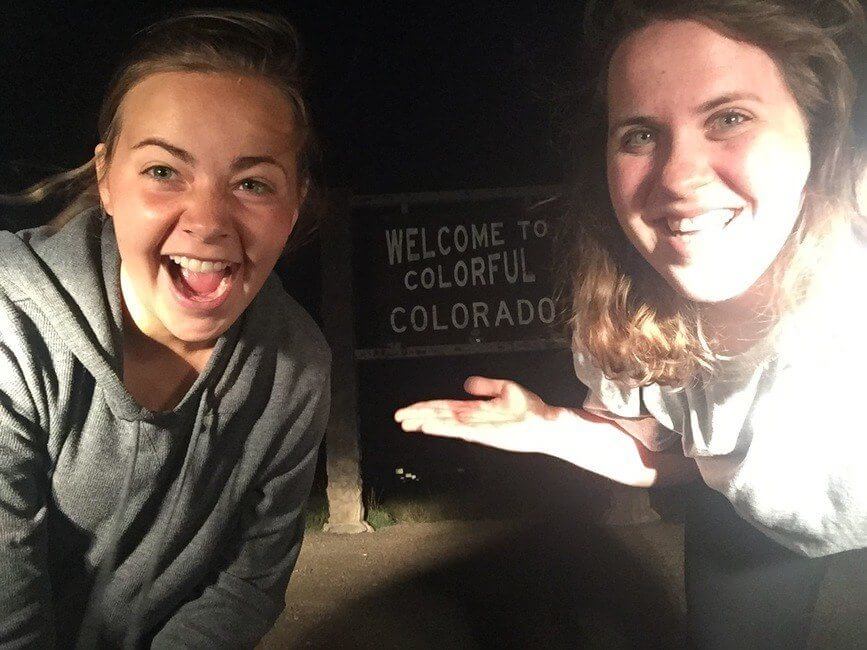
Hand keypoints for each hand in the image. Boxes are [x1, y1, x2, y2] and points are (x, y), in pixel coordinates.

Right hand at [393, 376, 559, 453]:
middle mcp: (472, 420)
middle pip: (439, 416)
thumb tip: (466, 384)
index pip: (444, 408)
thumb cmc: (530, 409)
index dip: (425, 408)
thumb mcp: (505, 389)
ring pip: (445, 424)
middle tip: (398, 418)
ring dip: (425, 423)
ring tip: (407, 423)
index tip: (409, 410)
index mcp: (474, 410)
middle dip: (418, 417)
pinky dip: (442, 428)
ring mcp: (477, 428)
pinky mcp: (484, 433)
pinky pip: (459, 430)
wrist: (546, 423)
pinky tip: (429, 427)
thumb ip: (485, 386)